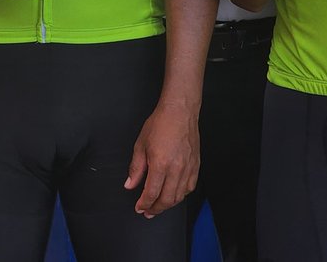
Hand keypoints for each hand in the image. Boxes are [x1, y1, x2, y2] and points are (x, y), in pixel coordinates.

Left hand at [125, 101, 198, 217]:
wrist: (179, 113)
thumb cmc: (159, 125)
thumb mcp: (140, 145)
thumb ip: (136, 168)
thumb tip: (130, 184)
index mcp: (160, 164)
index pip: (152, 193)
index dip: (144, 203)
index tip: (139, 207)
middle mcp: (176, 169)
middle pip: (167, 199)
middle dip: (156, 209)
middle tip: (147, 212)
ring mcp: (188, 169)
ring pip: (179, 196)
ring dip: (168, 204)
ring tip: (159, 206)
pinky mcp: (196, 167)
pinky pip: (189, 188)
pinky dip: (180, 195)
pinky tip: (173, 195)